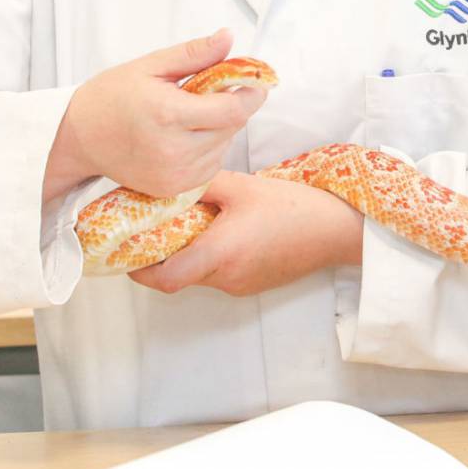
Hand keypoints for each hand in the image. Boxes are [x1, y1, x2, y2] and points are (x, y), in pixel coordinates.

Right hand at [43, 30, 266, 203]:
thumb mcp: (151, 65)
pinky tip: (184, 136)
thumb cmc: (112, 96)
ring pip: (224, 146)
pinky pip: (211, 165)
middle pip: (233, 127)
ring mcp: (175, 174)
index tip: (254, 79)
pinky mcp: (174, 189)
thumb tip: (229, 37)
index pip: (234, 109)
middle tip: (208, 92)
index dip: (251, 93)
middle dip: (232, 106)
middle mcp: (174, 150)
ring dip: (219, 128)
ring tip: (188, 115)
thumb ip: (195, 53)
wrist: (79, 137)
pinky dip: (208, 148)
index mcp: (169, 114)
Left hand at [127, 170, 363, 296]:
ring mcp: (241, 285)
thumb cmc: (293, 206)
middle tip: (160, 227)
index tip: (129, 251)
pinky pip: (222, 274)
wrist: (338, 229)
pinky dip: (214, 257)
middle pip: (179, 277)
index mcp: (218, 254)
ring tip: (198, 222)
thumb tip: (172, 183)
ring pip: (201, 275)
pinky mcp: (255, 283)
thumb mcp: (242, 186)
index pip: (163, 278)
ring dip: (192, 254)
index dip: (139, 269)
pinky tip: (226, 230)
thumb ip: (202, 185)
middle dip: (165, 255)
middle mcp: (226, 278)